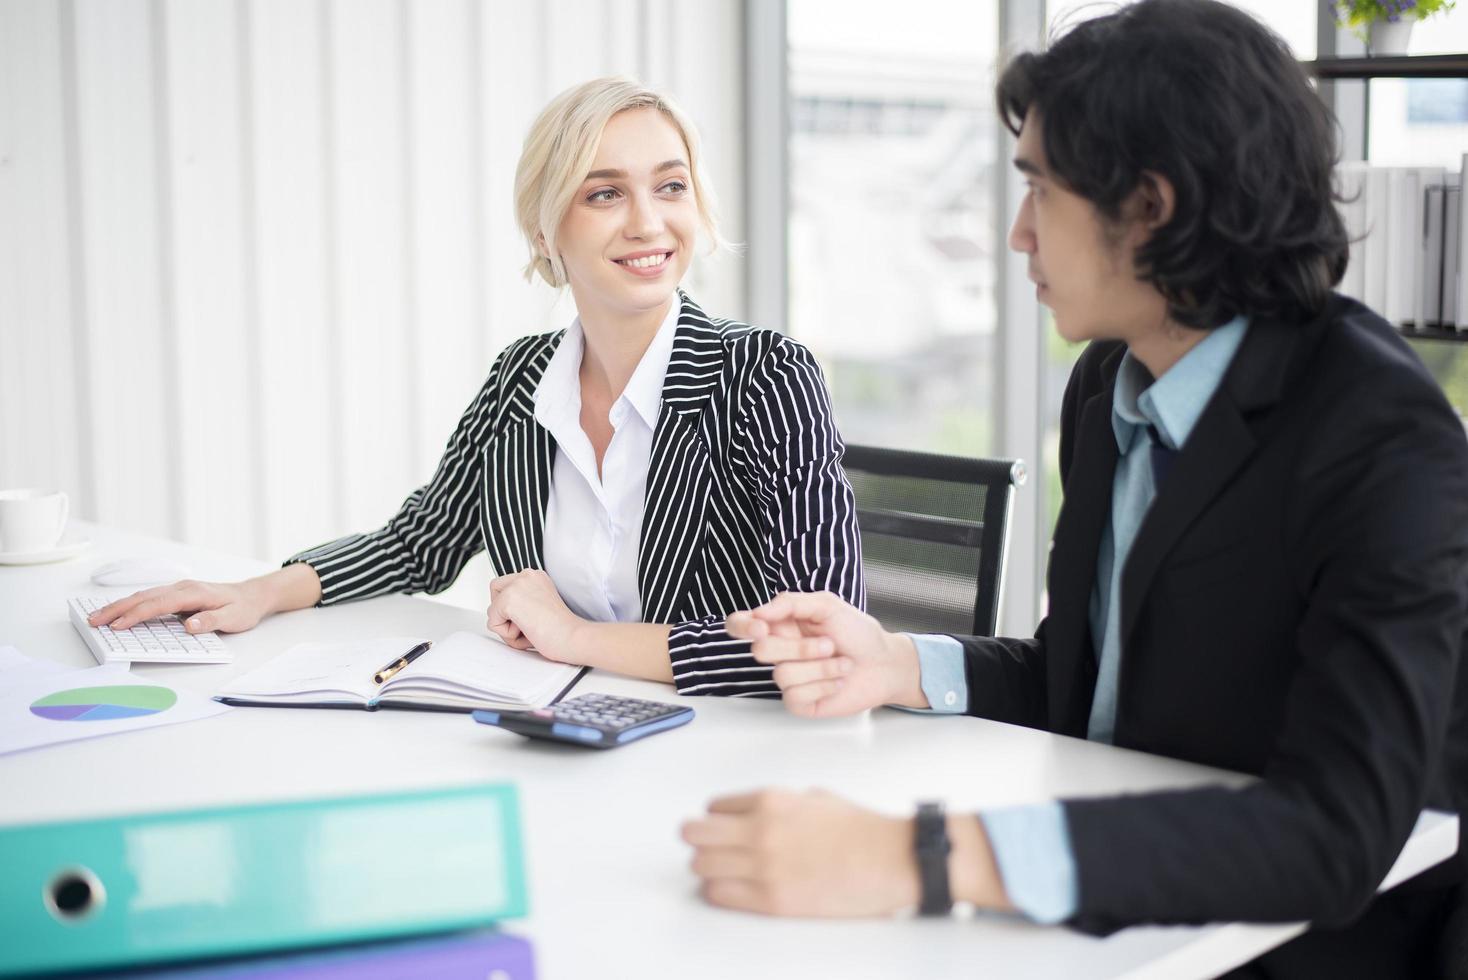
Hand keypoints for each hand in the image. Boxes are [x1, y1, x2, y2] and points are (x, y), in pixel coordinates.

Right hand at [87, 579, 273, 634]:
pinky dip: (131, 604)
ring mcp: (178, 589)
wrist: (253, 595)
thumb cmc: (243, 608)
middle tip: (94, 621)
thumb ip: (211, 621)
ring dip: (120, 606)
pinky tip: (119, 611)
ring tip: (98, 617)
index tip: (117, 625)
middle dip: (117, 609)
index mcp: (193, 592)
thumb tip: (189, 626)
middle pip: (144, 597)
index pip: (158, 604)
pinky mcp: (177, 594)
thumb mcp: (233, 618)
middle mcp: (182, 587)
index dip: (136, 615)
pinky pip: (149, 598)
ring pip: (143, 595)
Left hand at [487, 569, 584, 662]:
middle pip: (495, 592)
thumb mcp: (541, 606)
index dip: (512, 608)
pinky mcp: (508, 600)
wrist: (573, 637)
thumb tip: (501, 611)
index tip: (531, 617)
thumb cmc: (563, 629)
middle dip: (504, 613)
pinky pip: (492, 623)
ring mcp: (516, 586)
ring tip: (531, 630)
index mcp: (535, 576)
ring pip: (493, 610)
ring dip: (508, 628)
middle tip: (526, 624)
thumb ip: (524, 602)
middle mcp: (526, 575)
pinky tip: (528, 632)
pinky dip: (507, 635)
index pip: (506, 586)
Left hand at [681, 789, 919, 916]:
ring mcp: (763, 866)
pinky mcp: (771, 900)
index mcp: (771, 800)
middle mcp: (760, 829)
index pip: (714, 807)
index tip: (723, 829)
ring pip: (700, 865)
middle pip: (695, 834)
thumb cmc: (861, 830)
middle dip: (699, 841)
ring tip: (724, 872)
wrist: (890, 860)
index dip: (717, 820)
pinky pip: (719, 894)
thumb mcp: (816, 798)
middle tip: (710, 849)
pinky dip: (719, 892)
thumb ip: (782, 804)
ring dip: (707, 868)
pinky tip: (733, 890)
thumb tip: (761, 815)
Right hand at [726, 591, 925, 717]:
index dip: (742, 626)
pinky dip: (823, 685)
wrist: (885, 663)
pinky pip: (795, 696)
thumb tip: (759, 611)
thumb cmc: (858, 633)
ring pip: (782, 675)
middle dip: (800, 647)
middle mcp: (781, 652)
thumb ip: (791, 603)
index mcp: (782, 625)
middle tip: (829, 644)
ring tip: (842, 663)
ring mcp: (789, 679)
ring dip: (821, 667)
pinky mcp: (800, 702)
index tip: (761, 627)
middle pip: (761, 651)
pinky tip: (838, 682)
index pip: (740, 624)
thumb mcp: (827, 605)